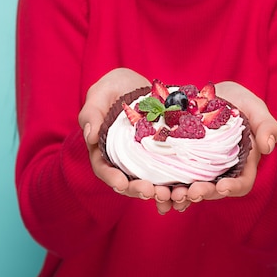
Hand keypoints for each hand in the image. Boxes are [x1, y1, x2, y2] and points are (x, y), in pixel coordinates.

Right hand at [78, 68, 172, 212]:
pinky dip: (175, 180)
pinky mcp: (161, 151)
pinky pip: (168, 170)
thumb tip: (90, 136)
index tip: (121, 184)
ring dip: (159, 190)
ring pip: (149, 180)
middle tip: (153, 192)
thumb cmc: (112, 88)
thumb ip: (92, 113)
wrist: (135, 82)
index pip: (104, 168)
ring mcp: (143, 157)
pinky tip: (186, 185)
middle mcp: (123, 158)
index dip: (112, 178)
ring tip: (171, 195)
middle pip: (128, 180)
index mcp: (103, 148)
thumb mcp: (100, 94)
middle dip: (138, 189)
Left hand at [170, 81, 276, 210]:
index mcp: (242, 163)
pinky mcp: (180, 162)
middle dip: (202, 193)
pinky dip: (165, 187)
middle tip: (190, 192)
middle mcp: (221, 171)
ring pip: (192, 188)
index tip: (221, 187)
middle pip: (214, 190)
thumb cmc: (237, 100)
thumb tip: (268, 147)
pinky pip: (173, 179)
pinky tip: (155, 190)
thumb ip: (267, 125)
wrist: (208, 92)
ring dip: (181, 195)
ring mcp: (199, 169)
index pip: (242, 182)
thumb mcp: (254, 106)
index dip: (233, 188)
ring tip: (169, 195)